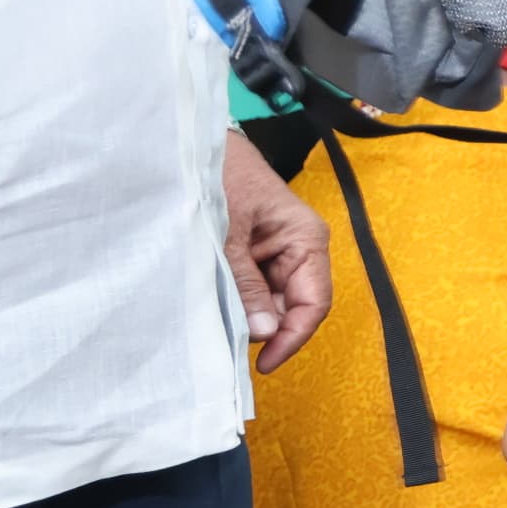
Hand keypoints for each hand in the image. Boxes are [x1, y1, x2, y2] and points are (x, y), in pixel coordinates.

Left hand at [221, 131, 330, 372]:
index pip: (312, 304)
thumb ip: (245, 286)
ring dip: (244, 314)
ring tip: (213, 325)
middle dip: (263, 328)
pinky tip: (212, 305)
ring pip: (268, 300)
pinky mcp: (254, 250)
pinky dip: (233, 299)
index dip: (291, 338)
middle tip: (226, 347)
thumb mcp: (227, 236)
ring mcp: (276, 250)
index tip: (262, 363)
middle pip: (291, 306)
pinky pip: (251, 286)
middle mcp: (298, 249)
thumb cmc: (220, 177)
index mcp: (305, 241)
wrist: (193, 144)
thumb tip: (263, 334)